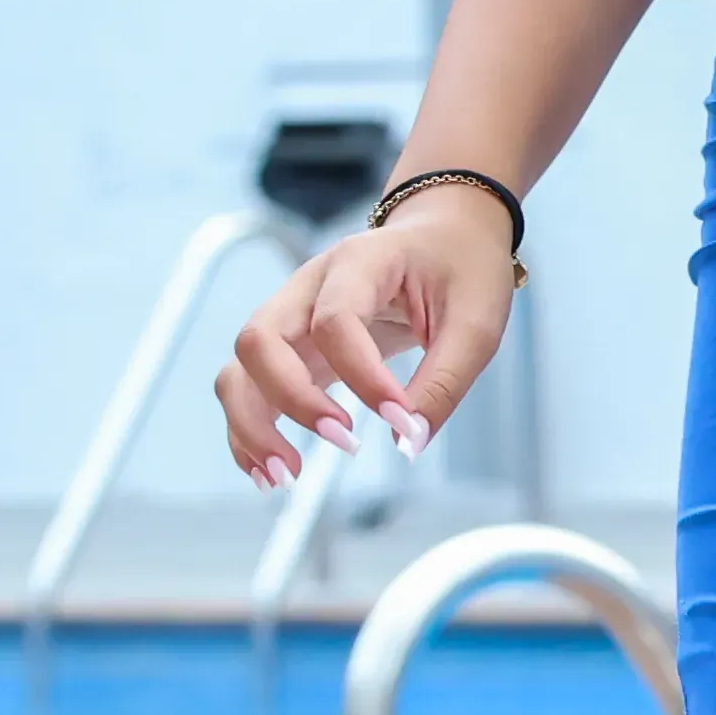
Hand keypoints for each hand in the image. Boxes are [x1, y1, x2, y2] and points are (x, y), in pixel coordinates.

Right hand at [218, 199, 513, 482]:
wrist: (443, 237)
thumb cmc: (462, 270)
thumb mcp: (476, 321)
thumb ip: (444, 382)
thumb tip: (407, 444)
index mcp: (357, 262)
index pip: (334, 321)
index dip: (364, 378)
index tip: (402, 421)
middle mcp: (306, 287)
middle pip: (258, 340)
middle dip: (290, 401)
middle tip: (346, 442)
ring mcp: (290, 318)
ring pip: (239, 369)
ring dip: (252, 425)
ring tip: (285, 477)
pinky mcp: (290, 350)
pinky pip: (247, 389)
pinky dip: (247, 433)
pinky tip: (268, 473)